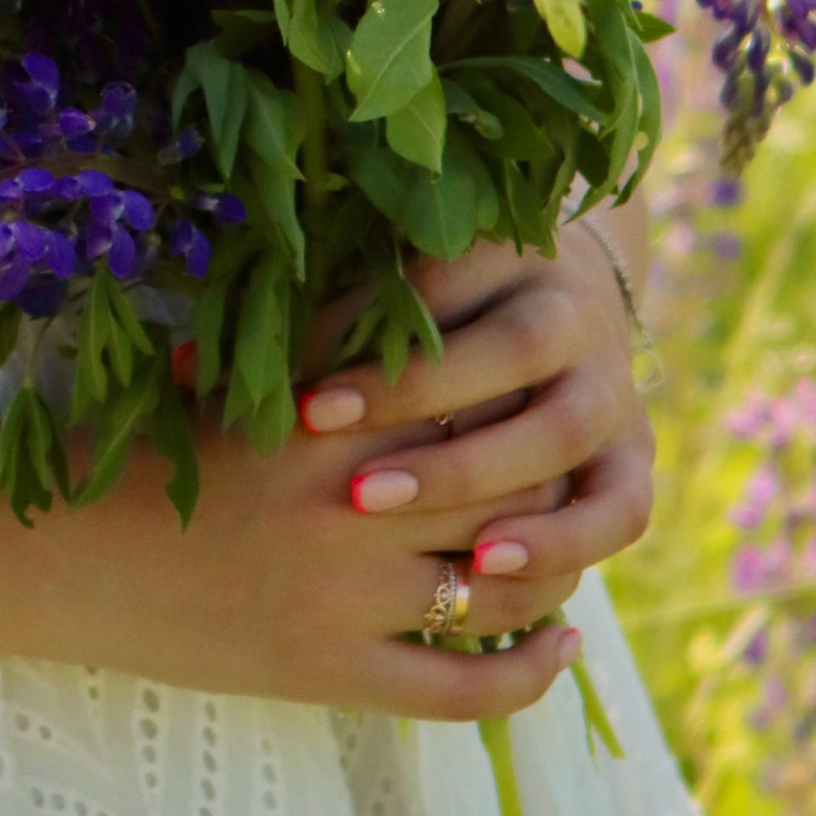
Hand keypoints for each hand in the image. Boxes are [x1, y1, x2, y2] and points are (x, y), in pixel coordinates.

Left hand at [287, 223, 655, 632]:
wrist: (570, 308)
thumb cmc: (443, 307)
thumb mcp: (390, 287)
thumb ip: (306, 313)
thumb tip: (184, 364)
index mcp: (507, 250)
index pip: (435, 279)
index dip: (362, 324)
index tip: (290, 371)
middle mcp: (569, 315)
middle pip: (505, 350)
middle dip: (410, 394)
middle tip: (317, 430)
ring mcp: (610, 393)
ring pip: (556, 434)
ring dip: (468, 472)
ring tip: (377, 505)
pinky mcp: (632, 463)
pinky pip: (615, 512)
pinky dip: (560, 541)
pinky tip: (485, 565)